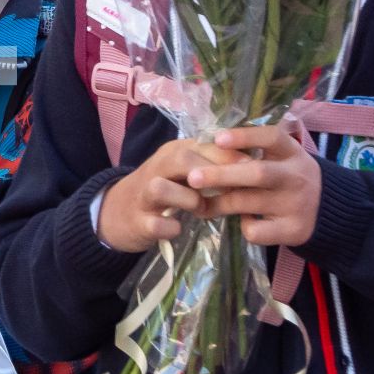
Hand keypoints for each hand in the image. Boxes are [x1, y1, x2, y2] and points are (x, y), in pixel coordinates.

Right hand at [94, 138, 240, 253]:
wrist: (119, 212)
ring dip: (188, 199)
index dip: (229, 155)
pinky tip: (178, 229)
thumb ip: (212, 162)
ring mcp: (144, 195)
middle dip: (211, 174)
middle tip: (231, 190)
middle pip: (180, 159)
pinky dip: (170, 228)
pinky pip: (155, 224)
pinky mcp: (138, 222)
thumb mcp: (186, 169)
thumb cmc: (166, 189)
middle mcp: (156, 169)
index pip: (202, 144)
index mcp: (173, 152)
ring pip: (161, 188)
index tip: (254, 166)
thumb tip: (253, 160)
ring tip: (201, 210)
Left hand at [193, 125, 322, 247]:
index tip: (218, 138)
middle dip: (222, 175)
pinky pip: (258, 231)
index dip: (245, 136)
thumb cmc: (290, 178)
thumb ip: (256, 151)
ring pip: (250, 202)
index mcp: (292, 153)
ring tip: (198, 204)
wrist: (330, 211)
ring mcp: (296, 204)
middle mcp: (296, 176)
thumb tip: (209, 143)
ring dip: (220, 203)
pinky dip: (245, 227)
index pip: (272, 137)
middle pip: (257, 173)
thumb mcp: (283, 158)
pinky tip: (243, 223)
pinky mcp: (293, 230)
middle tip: (192, 177)